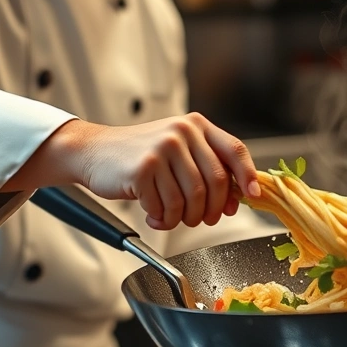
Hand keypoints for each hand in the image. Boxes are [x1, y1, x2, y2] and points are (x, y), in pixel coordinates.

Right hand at [6, 113, 261, 229]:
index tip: (253, 196)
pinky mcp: (142, 169)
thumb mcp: (178, 150)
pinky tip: (154, 216)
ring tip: (171, 217)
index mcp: (196, 125)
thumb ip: (207, 166)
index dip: (248, 176)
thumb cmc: (140, 155)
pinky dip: (162, 221)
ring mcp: (161, 149)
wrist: (93, 152)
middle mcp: (181, 133)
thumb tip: (239, 197)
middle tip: (202, 220)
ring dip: (184, 218)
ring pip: (191, 199)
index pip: (234, 149)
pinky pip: (165, 208)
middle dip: (212, 209)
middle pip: (215, 183)